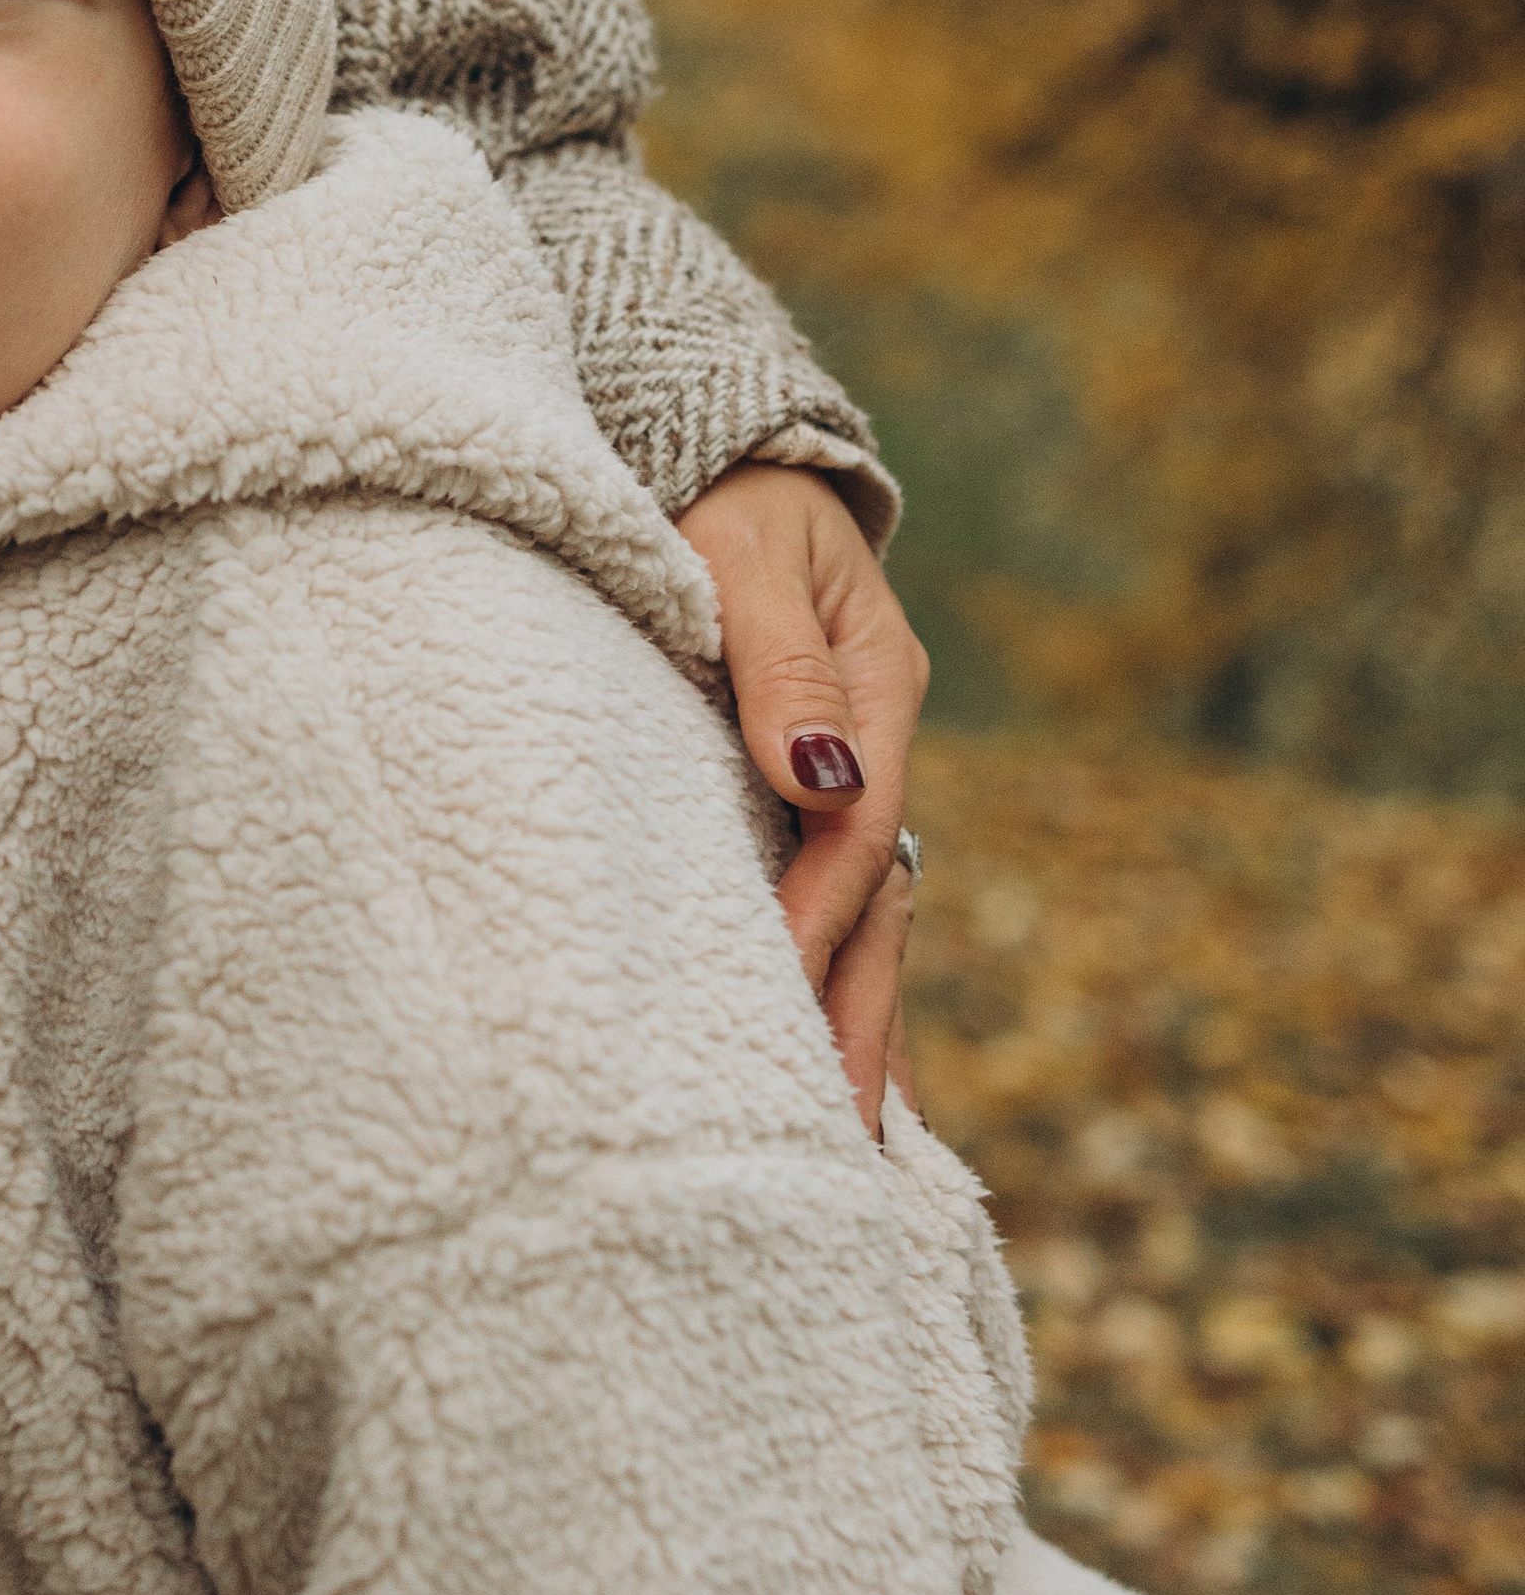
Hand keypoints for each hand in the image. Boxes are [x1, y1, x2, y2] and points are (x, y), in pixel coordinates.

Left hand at [672, 462, 927, 1138]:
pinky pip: (835, 897)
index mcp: (877, 687)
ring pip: (867, 912)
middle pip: (881, 897)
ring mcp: (846, 768)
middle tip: (846, 1146)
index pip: (855, 829)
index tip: (771, 997)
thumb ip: (778, 662)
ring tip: (857, 1148)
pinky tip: (840, 1062)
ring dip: (860, 1017)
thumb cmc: (713, 493)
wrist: (713, 446)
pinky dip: (840, 978)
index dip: (814, 913)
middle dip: (863, 1015)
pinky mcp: (804, 785)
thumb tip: (822, 775)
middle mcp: (874, 739)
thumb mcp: (745, 554)